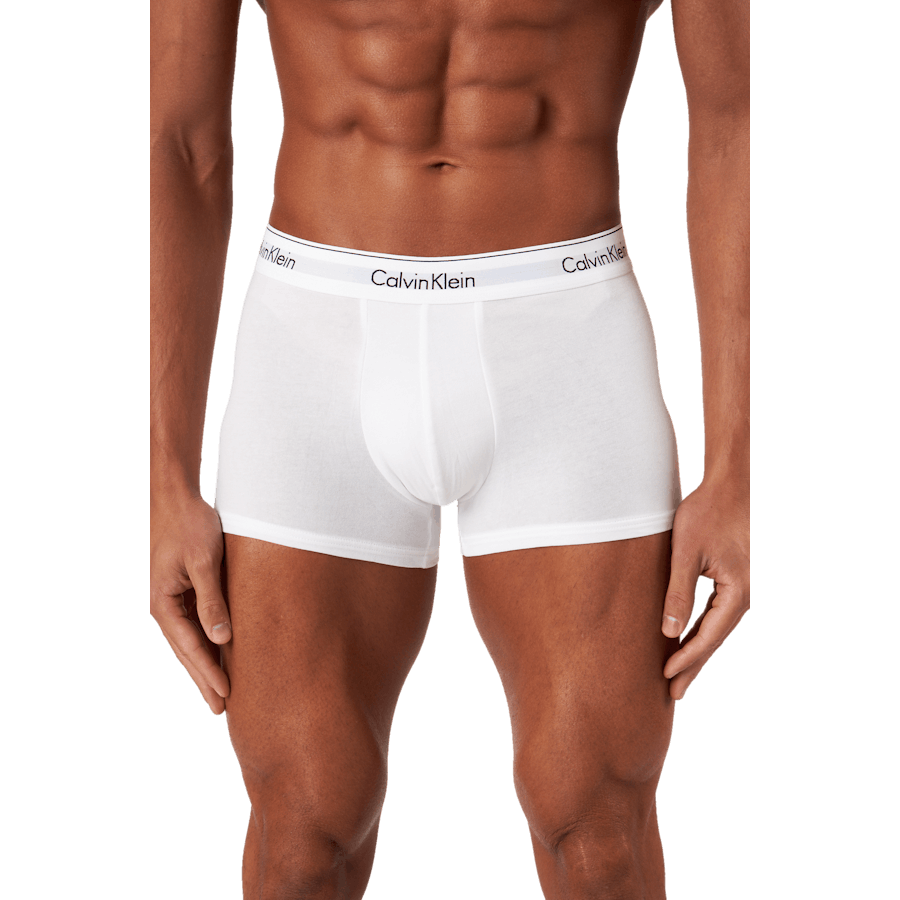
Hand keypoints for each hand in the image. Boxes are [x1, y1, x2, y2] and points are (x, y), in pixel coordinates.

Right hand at [150, 493, 231, 714]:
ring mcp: (173, 601)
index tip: (226, 697)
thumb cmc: (191, 526)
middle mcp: (164, 608)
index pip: (190, 649)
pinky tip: (222, 655)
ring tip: (222, 692)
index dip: (208, 674)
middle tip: (222, 710)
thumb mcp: (205, 562)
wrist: (177, 498)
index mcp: (164, 605)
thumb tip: (222, 640)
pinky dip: (208, 644)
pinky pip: (196, 626)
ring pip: (191, 642)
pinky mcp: (184, 592)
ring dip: (205, 666)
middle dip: (204, 681)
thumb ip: (212, 601)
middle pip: (187, 653)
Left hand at [661, 475, 749, 699]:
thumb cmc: (705, 514)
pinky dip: (701, 632)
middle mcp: (743, 596)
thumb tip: (670, 633)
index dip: (687, 659)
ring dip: (696, 652)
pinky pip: (716, 616)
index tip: (666, 677)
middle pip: (715, 640)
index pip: (709, 636)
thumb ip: (678, 593)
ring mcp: (739, 591)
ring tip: (677, 676)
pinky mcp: (732, 583)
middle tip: (673, 694)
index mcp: (736, 593)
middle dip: (693, 666)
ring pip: (716, 630)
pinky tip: (686, 642)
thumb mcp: (685, 554)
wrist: (727, 488)